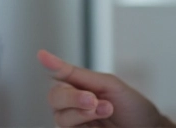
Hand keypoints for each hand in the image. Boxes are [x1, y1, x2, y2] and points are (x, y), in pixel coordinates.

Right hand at [37, 49, 175, 127]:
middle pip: (55, 99)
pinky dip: (83, 123)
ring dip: (82, 113)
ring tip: (105, 109)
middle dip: (72, 97)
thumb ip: (79, 75)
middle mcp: (74, 106)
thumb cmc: (132, 107)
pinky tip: (99, 122)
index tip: (43, 55)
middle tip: (92, 99)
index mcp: (80, 88)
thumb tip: (48, 58)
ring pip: (61, 118)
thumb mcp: (108, 84)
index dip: (52, 65)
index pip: (60, 77)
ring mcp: (76, 125)